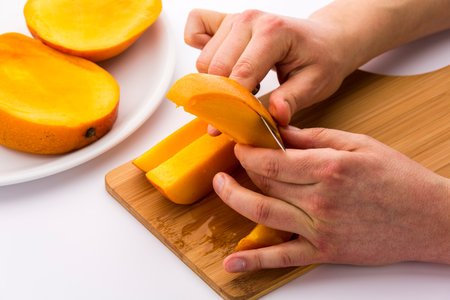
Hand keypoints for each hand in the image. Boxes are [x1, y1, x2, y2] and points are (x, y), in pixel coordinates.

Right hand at [184, 9, 349, 125]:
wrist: (324, 40)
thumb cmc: (321, 59)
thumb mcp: (316, 84)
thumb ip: (293, 99)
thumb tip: (275, 116)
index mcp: (273, 32)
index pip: (241, 73)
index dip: (230, 105)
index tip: (222, 128)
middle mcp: (249, 20)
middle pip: (215, 68)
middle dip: (220, 97)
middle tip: (237, 112)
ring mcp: (235, 19)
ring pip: (204, 59)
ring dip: (215, 80)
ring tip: (241, 87)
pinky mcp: (226, 21)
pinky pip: (195, 29)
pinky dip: (198, 48)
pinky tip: (219, 65)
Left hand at [212, 126, 449, 271]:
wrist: (429, 218)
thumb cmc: (398, 177)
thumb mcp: (358, 144)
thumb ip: (314, 137)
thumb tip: (280, 131)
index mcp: (329, 167)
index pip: (272, 160)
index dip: (248, 152)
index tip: (240, 145)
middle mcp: (320, 199)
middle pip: (265, 183)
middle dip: (241, 169)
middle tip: (230, 161)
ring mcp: (320, 229)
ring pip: (264, 214)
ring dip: (234, 200)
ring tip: (220, 187)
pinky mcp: (324, 252)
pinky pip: (283, 257)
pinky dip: (255, 261)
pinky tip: (232, 263)